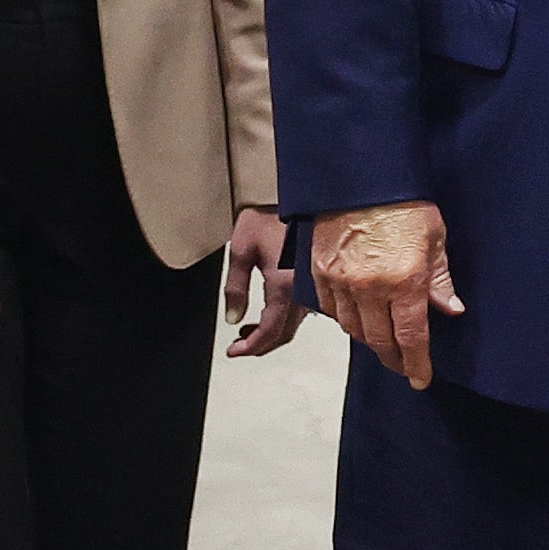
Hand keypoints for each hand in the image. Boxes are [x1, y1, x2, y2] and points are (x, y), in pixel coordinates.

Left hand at [222, 206, 302, 358]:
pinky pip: (300, 312)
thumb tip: (232, 318)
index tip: (233, 352)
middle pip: (282, 335)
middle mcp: (303, 293)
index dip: (250, 347)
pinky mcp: (316, 281)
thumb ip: (235, 288)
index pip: (269, 332)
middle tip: (238, 346)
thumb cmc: (270, 217)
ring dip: (270, 333)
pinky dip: (282, 319)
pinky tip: (267, 312)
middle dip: (258, 345)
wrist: (300, 197)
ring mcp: (312, 289)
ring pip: (292, 325)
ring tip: (246, 329)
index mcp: (284, 287)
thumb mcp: (241, 251)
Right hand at [310, 201, 460, 389]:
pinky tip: (355, 317)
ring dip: (369, 339)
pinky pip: (330, 308)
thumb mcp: (434, 237)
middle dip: (393, 359)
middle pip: (380, 341)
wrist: (360, 176)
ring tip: (381, 341)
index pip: (411, 337)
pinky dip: (344, 318)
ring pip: (353, 328)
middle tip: (402, 366)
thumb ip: (440, 279)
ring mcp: (341, 281)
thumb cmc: (403, 202)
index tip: (420, 379)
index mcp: (405, 281)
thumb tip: (450, 310)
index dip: (416, 363)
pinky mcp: (320, 271)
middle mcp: (371, 288)